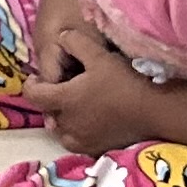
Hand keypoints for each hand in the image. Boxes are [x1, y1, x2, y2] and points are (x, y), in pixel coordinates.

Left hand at [20, 10, 169, 149]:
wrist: (154, 111)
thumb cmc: (124, 82)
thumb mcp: (98, 55)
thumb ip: (74, 42)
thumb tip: (61, 37)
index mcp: (64, 100)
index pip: (33, 95)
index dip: (31, 84)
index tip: (39, 77)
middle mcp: (68, 124)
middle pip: (47, 113)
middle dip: (49, 101)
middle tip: (61, 88)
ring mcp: (82, 139)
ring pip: (60, 130)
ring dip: (62, 118)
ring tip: (74, 105)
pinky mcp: (97, 149)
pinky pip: (76, 142)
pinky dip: (76, 132)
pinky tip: (89, 121)